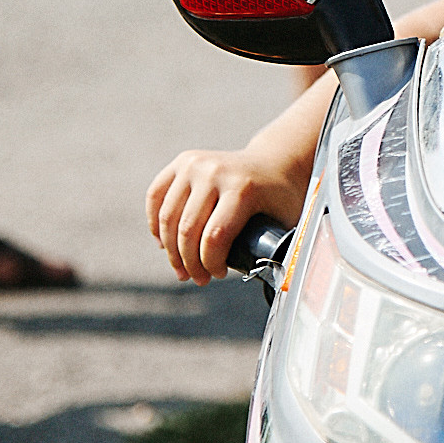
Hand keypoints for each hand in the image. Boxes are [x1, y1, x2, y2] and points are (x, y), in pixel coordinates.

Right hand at [146, 148, 301, 283]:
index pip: (214, 237)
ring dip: (171, 251)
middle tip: (198, 278)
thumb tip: (270, 282)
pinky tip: (164, 243)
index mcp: (243, 188)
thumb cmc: (283, 198)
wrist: (276, 160)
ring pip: (168, 217)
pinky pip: (156, 196)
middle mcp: (215, 172)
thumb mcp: (287, 221)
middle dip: (190, 263)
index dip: (211, 264)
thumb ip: (279, 249)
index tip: (219, 275)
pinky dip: (156, 223)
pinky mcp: (183, 161)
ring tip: (182, 269)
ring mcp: (196, 163)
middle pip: (188, 230)